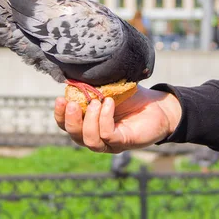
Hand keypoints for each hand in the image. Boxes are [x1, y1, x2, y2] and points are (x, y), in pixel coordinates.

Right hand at [53, 85, 181, 152]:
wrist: (159, 106)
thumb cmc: (133, 98)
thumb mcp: (108, 89)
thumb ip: (92, 87)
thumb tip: (73, 75)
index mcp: (89, 124)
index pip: (66, 126)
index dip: (59, 115)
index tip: (60, 99)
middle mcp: (97, 137)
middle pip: (75, 136)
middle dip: (71, 120)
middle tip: (73, 103)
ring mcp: (110, 143)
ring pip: (90, 140)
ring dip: (89, 120)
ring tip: (95, 102)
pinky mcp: (123, 142)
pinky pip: (107, 135)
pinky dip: (104, 119)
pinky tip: (109, 103)